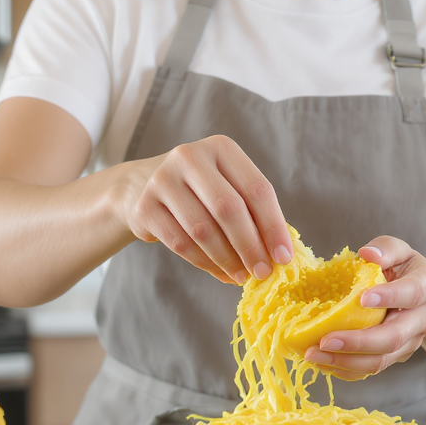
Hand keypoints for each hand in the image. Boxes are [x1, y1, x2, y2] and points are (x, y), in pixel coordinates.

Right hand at [118, 135, 292, 284]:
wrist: (141, 186)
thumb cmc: (199, 191)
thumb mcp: (227, 187)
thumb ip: (253, 213)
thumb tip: (280, 255)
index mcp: (221, 148)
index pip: (256, 188)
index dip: (273, 226)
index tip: (284, 257)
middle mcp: (190, 157)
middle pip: (228, 208)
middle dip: (250, 246)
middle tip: (264, 273)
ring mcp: (162, 180)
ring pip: (203, 230)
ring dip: (227, 259)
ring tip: (242, 276)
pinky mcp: (144, 207)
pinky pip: (181, 243)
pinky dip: (205, 263)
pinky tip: (220, 272)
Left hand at [302, 236, 425, 380]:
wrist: (420, 295)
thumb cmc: (401, 268)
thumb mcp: (398, 250)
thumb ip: (386, 248)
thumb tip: (368, 254)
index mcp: (425, 288)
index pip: (411, 294)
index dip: (389, 297)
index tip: (362, 298)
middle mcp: (421, 320)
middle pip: (393, 338)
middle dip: (358, 342)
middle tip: (325, 340)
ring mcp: (409, 343)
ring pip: (380, 360)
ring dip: (345, 361)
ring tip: (313, 354)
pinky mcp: (395, 357)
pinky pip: (371, 368)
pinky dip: (346, 369)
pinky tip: (322, 362)